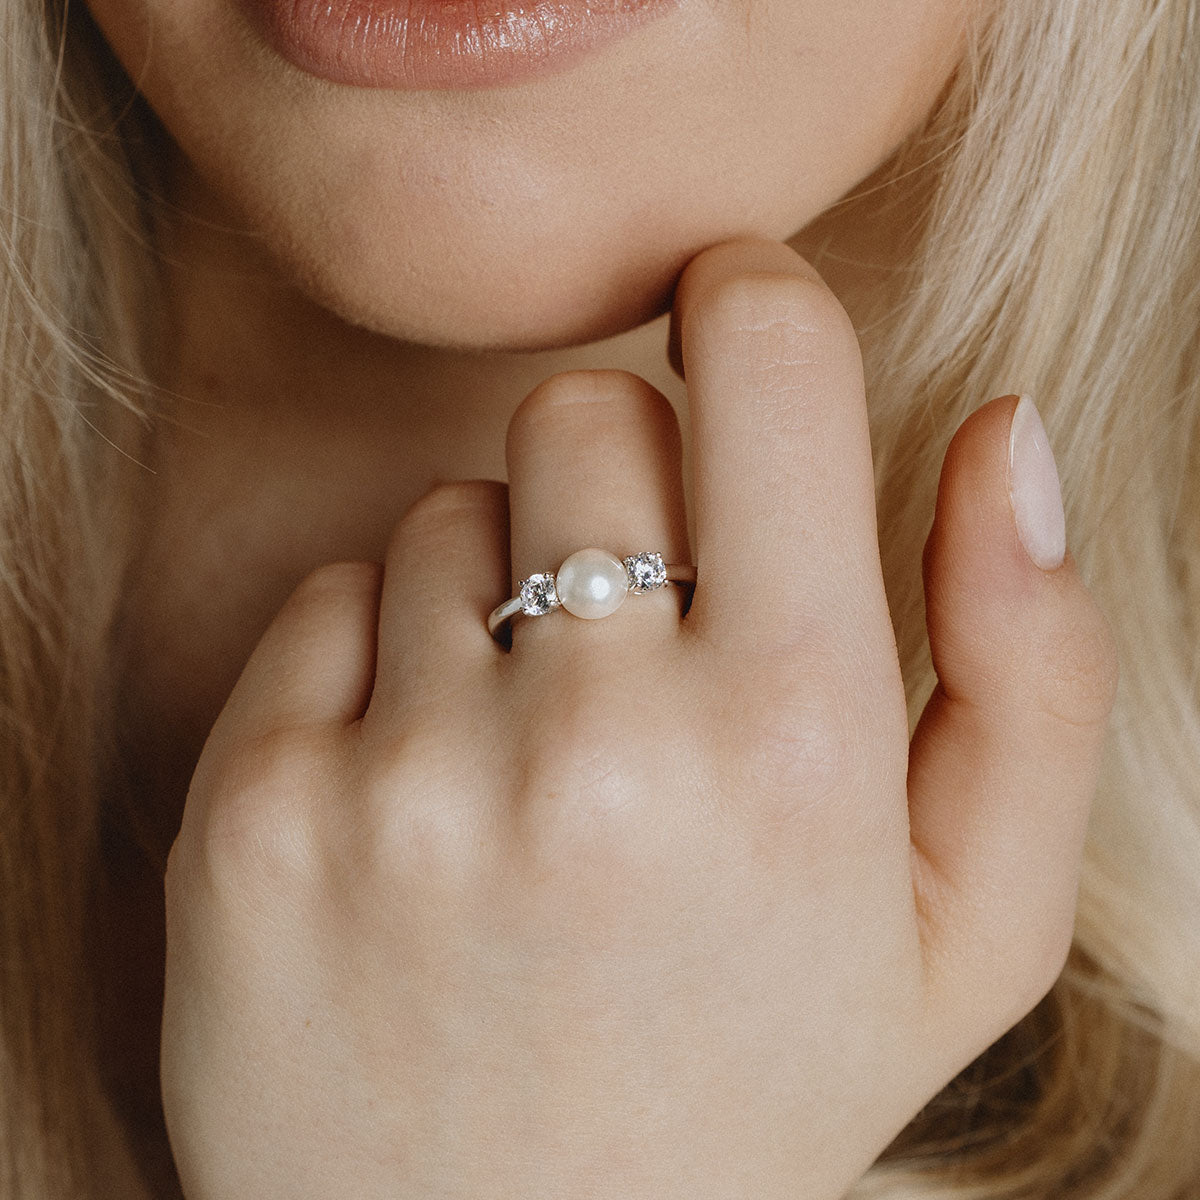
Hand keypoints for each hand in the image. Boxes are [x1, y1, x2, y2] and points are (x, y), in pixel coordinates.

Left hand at [160, 238, 1118, 1198]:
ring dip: (498, 595)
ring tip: (532, 758)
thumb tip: (1003, 430)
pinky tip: (423, 802)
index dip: (752, 301)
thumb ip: (1031, 665)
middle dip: (622, 480)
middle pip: (581, 410)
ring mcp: (405, 783)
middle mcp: (594, 746)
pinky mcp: (256, 816)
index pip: (765, 363)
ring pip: (444, 512)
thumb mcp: (966, 920)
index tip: (734, 313)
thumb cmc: (753, 1079)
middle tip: (638, 631)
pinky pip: (324, 604)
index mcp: (794, 742)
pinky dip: (375, 668)